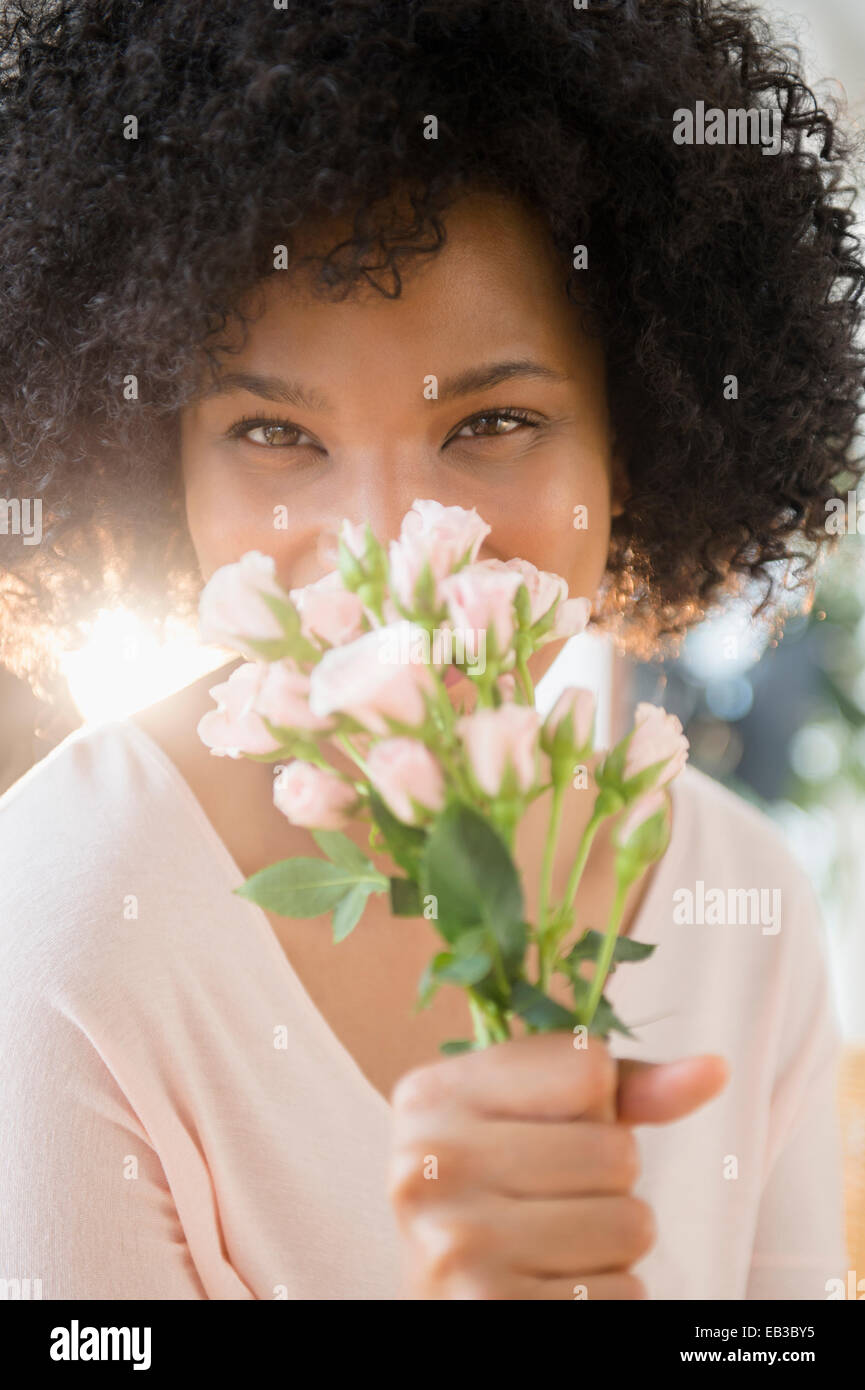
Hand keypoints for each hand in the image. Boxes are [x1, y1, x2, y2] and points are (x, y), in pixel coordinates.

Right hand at [387, 1031, 728, 1299]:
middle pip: (617, 1151)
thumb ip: (621, 1090)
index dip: (596, 1105)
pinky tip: (553, 1289)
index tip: (547, 1130)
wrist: (443, 1299)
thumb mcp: (537, 1120)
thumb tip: (716, 1068)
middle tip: (552, 1202)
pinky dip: (607, 1295)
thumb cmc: (501, 1194)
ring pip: (631, 1225)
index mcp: (432, 1095)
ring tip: (555, 1247)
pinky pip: (623, 1294)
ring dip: (614, 1244)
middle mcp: (429, 1165)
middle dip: (610, 1182)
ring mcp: (456, 1244)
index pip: (589, 1066)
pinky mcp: (491, 1310)